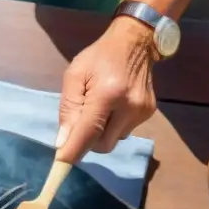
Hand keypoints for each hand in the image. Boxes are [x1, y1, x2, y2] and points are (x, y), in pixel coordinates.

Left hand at [55, 17, 157, 162]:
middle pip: (102, 145)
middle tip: (81, 121)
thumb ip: (68, 108)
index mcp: (108, 94)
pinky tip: (113, 106)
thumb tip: (63, 142)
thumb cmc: (99, 56)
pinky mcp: (149, 113)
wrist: (136, 42)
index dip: (73, 152)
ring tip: (100, 107)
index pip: (88, 133)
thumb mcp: (74, 75)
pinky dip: (113, 125)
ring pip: (113, 140)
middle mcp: (129, 107)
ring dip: (101, 132)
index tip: (60, 166)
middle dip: (87, 141)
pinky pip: (123, 132)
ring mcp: (142, 112)